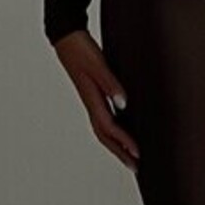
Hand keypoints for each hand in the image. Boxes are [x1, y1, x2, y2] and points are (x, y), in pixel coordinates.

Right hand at [53, 29, 139, 172]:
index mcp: (91, 99)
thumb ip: (111, 83)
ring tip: (129, 155)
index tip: (138, 154)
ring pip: (103, 129)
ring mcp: (90, 99)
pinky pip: (103, 119)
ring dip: (116, 144)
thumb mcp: (98, 65)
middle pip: (105, 136)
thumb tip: (123, 103)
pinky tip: (121, 129)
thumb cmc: (81, 49)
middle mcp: (91, 103)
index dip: (124, 142)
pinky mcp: (92, 93)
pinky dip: (113, 130)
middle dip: (120, 152)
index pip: (109, 127)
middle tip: (136, 166)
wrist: (66, 37)